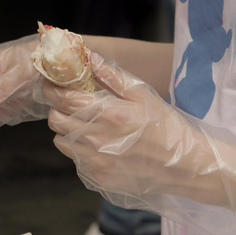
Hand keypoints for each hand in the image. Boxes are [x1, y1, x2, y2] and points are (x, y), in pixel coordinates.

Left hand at [38, 53, 235, 233]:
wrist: (184, 166)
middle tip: (71, 104)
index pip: (62, 98)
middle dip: (58, 108)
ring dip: (68, 131)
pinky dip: (81, 151)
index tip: (52, 83)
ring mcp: (95, 162)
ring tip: (88, 126)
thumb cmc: (165, 127)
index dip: (51, 88)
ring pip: (61, 142)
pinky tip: (101, 147)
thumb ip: (112, 75)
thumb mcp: (143, 95)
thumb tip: (88, 56)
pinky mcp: (97, 178)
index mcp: (107, 113)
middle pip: (55, 120)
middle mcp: (96, 139)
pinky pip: (76, 161)